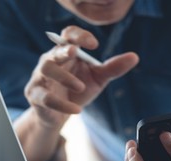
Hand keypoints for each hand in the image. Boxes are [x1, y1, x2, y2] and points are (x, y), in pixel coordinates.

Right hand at [24, 25, 138, 127]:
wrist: (60, 115)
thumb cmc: (77, 90)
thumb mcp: (97, 79)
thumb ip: (113, 68)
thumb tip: (134, 57)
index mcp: (66, 52)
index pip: (68, 35)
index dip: (79, 36)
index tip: (94, 43)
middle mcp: (50, 60)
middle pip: (54, 50)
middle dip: (63, 50)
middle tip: (76, 52)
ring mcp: (40, 77)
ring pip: (47, 69)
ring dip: (64, 77)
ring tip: (81, 87)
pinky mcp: (35, 95)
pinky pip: (46, 97)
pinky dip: (62, 104)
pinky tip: (77, 109)